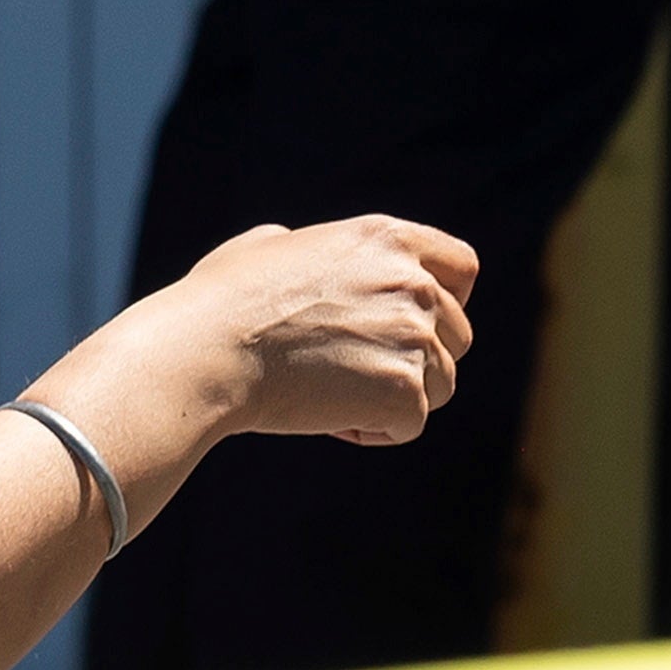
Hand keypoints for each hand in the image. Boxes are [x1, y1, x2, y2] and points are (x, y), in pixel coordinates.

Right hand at [163, 215, 477, 446]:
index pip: (462, 269)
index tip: (414, 325)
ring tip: (329, 394)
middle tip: (352, 372)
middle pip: (456, 336)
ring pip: (438, 385)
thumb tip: (293, 249)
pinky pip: (408, 424)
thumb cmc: (219, 302)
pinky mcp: (404, 391)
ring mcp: (414, 337)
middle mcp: (413, 283)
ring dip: (393, 397)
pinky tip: (323, 417)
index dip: (447, 301)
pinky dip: (372, 430)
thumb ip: (306, 247)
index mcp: (387, 239)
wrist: (208, 351)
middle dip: (415, 359)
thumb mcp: (264, 247)